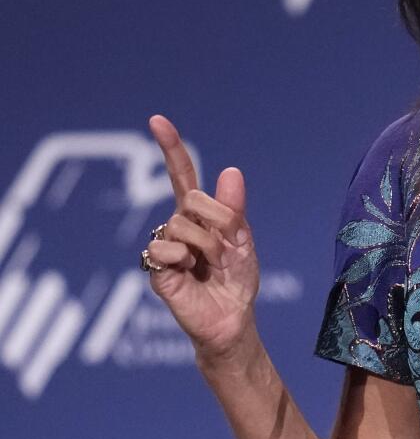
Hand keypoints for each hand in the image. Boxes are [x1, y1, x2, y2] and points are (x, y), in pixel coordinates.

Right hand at [143, 115, 260, 360]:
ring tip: (209, 266)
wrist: (233, 318)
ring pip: (181, 224)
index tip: (157, 120)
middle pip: (193, 199)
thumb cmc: (237, 279)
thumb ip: (233, 208)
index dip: (170, 148)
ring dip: (206, 246)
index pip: (181, 175)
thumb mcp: (243, 239)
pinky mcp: (156, 269)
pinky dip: (182, 259)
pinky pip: (164, 248)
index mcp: (200, 214)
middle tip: (225, 250)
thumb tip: (231, 170)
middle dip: (218, 223)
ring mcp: (165, 245)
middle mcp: (178, 224)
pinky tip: (188, 273)